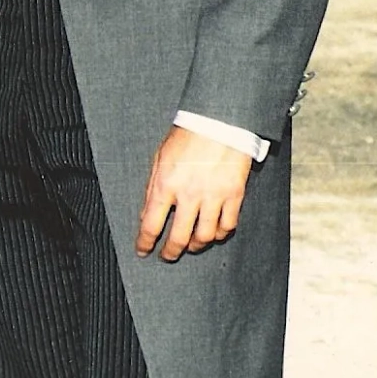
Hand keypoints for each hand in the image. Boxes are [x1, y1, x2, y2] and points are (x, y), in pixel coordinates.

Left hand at [135, 125, 253, 260]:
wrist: (218, 121)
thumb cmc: (186, 137)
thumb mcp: (159, 159)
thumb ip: (152, 188)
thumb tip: (146, 214)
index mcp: (165, 184)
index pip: (151, 223)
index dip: (145, 242)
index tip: (143, 251)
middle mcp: (189, 194)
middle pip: (178, 237)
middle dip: (170, 252)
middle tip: (167, 256)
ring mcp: (213, 196)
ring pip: (205, 236)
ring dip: (195, 246)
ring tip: (190, 246)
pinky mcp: (234, 195)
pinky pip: (228, 226)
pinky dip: (220, 234)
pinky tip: (214, 234)